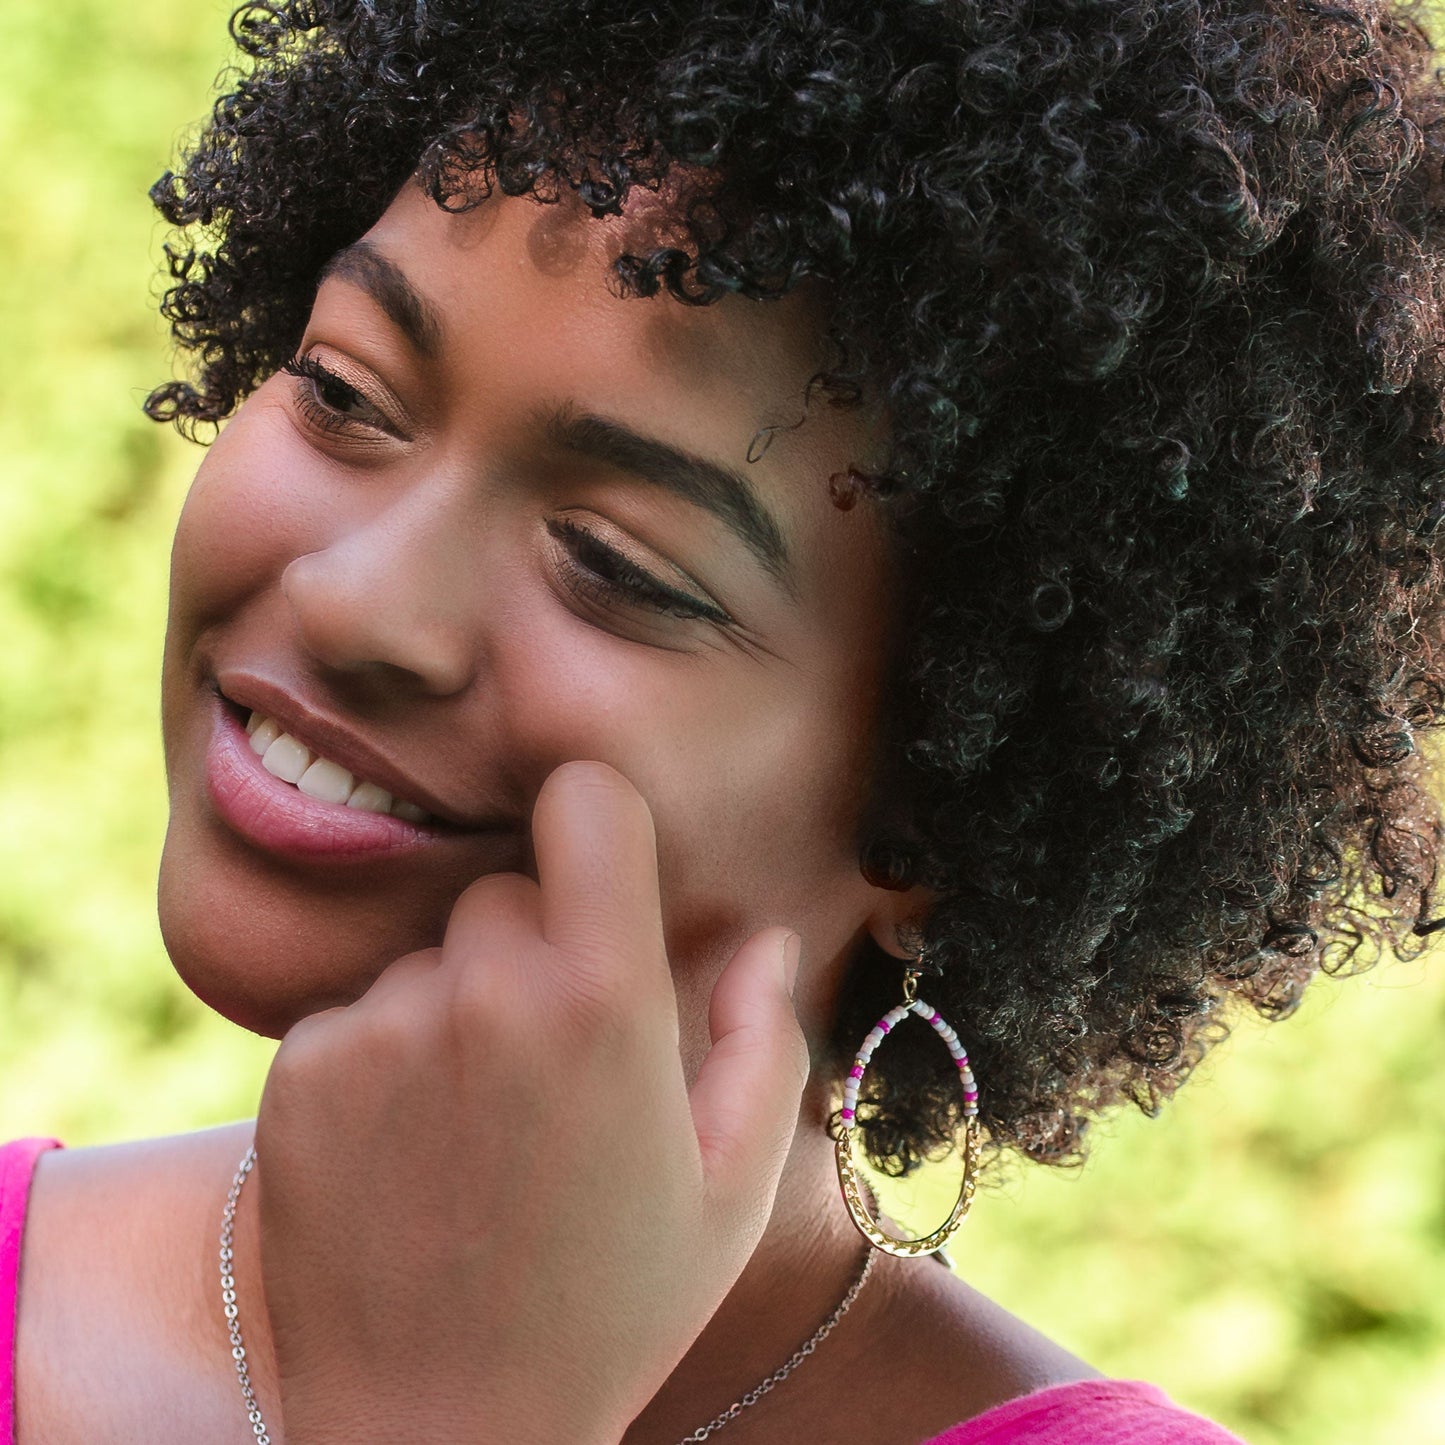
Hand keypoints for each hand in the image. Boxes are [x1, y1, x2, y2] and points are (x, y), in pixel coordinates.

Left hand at [252, 759, 808, 1444]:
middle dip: (535, 953)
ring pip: (430, 958)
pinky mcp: (299, 1073)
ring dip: (457, 1011)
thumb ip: (763, 1039)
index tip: (602, 868)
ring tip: (478, 1137)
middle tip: (553, 1073)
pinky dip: (383, 1062)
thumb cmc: (612, 1309)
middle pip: (507, 894)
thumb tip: (766, 938)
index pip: (586, 797)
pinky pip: (357, 1015)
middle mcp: (484, 989)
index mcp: (605, 998)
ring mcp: (380, 1028)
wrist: (440, 1435)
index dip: (598, 820)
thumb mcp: (729, 1188)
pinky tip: (410, 1160)